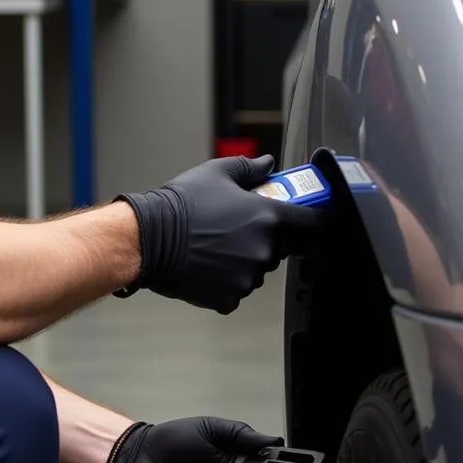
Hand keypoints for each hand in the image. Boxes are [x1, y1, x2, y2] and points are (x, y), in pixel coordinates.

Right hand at [115, 155, 322, 313]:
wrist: (148, 238)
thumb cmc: (180, 204)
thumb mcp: (217, 173)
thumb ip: (251, 167)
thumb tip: (269, 164)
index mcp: (268, 218)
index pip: (314, 225)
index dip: (315, 221)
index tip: (311, 220)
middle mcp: (263, 250)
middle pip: (282, 249)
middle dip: (267, 239)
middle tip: (239, 228)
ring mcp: (247, 278)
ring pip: (258, 270)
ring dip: (246, 260)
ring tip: (217, 246)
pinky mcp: (230, 298)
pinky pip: (237, 290)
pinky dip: (226, 281)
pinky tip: (207, 265)